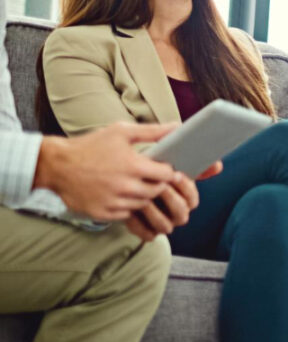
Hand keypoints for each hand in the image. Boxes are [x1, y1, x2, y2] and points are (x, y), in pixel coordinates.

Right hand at [32, 122, 180, 221]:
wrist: (56, 165)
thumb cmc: (90, 146)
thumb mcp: (121, 132)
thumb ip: (152, 131)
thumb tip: (177, 127)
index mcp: (133, 166)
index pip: (168, 175)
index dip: (167, 171)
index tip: (161, 168)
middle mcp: (126, 187)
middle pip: (158, 191)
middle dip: (157, 184)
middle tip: (148, 177)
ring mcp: (114, 202)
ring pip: (143, 204)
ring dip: (143, 196)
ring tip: (133, 184)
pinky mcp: (103, 213)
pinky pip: (126, 214)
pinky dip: (127, 206)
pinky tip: (119, 193)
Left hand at [125, 171, 200, 241]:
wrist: (128, 187)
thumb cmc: (152, 176)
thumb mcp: (170, 169)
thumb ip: (195, 167)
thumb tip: (218, 166)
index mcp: (187, 202)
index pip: (193, 199)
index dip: (185, 187)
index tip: (174, 174)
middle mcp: (178, 215)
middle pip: (181, 212)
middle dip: (170, 198)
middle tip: (158, 184)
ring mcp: (164, 225)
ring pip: (165, 225)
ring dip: (153, 212)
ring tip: (142, 198)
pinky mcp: (148, 233)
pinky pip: (147, 234)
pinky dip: (138, 224)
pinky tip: (131, 210)